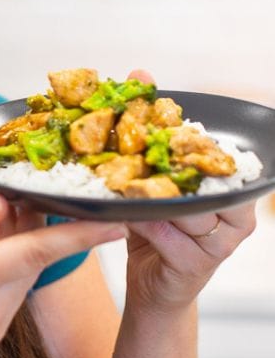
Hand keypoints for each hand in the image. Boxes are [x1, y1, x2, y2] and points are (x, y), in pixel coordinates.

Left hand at [122, 68, 256, 314]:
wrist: (153, 283)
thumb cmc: (160, 224)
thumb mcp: (156, 173)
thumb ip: (154, 126)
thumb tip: (140, 75)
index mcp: (232, 186)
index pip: (216, 152)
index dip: (186, 135)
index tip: (155, 122)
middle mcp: (236, 214)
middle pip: (203, 177)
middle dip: (167, 161)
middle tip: (134, 144)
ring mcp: (219, 242)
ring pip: (185, 207)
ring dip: (149, 192)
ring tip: (122, 178)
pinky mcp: (195, 264)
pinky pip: (165, 234)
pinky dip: (140, 220)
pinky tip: (122, 211)